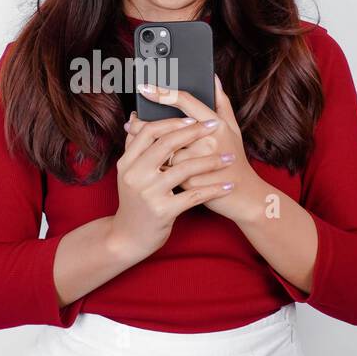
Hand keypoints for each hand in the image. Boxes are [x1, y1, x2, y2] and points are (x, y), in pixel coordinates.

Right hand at [108, 113, 236, 263]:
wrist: (127, 238)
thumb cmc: (134, 201)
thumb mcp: (128, 173)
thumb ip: (133, 147)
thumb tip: (135, 117)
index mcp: (127, 163)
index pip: (148, 132)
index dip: (171, 122)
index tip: (192, 117)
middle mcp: (135, 176)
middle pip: (166, 144)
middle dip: (194, 132)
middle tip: (215, 126)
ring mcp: (149, 194)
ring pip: (184, 168)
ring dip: (211, 161)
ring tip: (229, 158)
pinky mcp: (163, 211)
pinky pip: (194, 196)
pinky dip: (213, 190)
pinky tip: (227, 186)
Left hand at [134, 74, 267, 223]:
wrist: (242, 195)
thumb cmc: (235, 158)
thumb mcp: (232, 128)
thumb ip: (221, 102)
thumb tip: (213, 77)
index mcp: (216, 124)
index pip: (186, 102)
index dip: (163, 93)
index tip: (145, 87)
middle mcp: (208, 141)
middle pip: (168, 127)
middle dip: (145, 124)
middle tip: (131, 121)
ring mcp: (199, 162)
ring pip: (165, 151)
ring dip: (149, 149)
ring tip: (139, 143)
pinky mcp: (191, 182)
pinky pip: (167, 171)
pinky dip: (157, 167)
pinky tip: (150, 163)